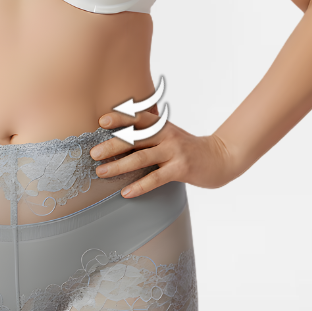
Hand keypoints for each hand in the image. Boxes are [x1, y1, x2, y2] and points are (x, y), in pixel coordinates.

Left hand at [91, 107, 233, 196]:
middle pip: (134, 138)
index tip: (101, 122)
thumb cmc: (186, 148)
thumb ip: (148, 135)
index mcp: (162, 125)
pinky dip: (139, 186)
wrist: (218, 158)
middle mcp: (167, 135)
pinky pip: (156, 179)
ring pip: (141, 158)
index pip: (138, 118)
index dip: (120, 118)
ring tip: (101, 172)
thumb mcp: (168, 135)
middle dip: (112, 145)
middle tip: (93, 153)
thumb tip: (116, 141)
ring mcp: (174, 152)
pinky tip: (126, 192)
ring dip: (118, 166)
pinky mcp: (181, 169)